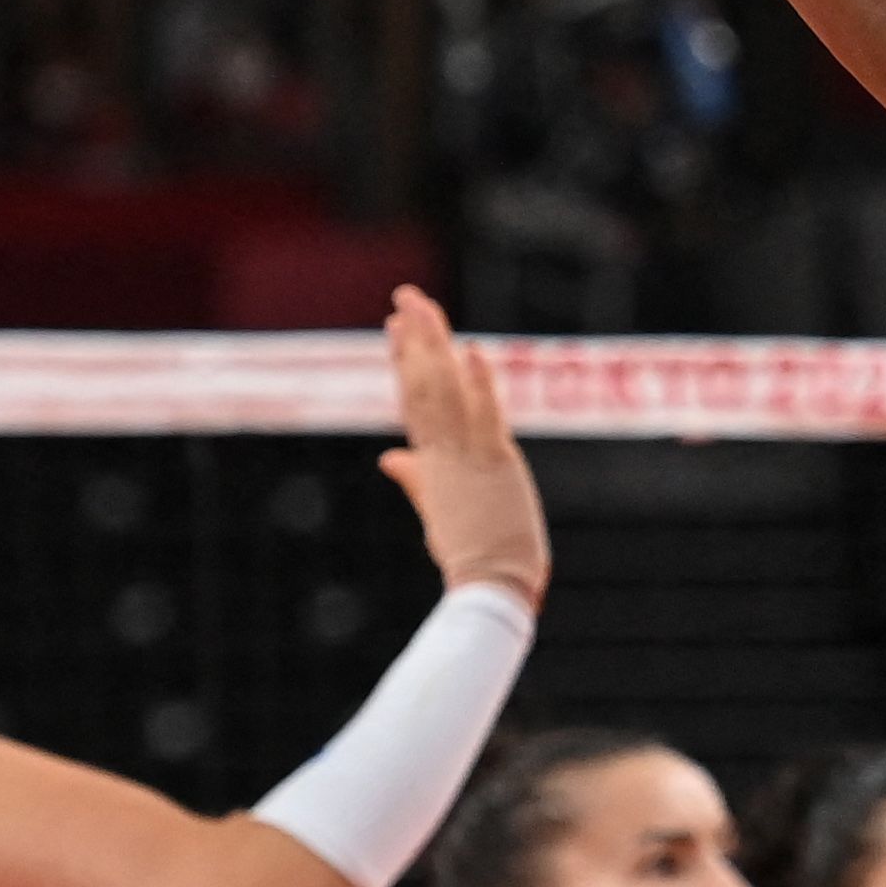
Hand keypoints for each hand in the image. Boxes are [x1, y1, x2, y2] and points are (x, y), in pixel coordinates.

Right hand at [376, 288, 547, 606]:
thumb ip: (416, 479)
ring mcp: (467, 457)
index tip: (397, 326)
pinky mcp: (495, 464)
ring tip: (424, 307)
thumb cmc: (472, 555)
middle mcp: (444, 454)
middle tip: (405, 298)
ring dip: (436, 347)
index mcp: (432, 463)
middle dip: (416, 339)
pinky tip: (473, 350)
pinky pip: (486, 415)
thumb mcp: (438, 512)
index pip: (415, 400)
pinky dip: (480, 383)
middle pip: (424, 385)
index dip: (406, 361)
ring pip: (446, 392)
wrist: (490, 588)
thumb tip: (390, 457)